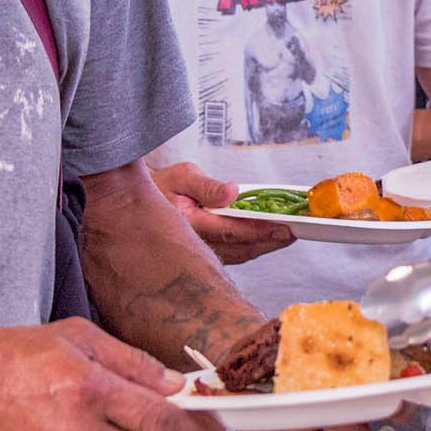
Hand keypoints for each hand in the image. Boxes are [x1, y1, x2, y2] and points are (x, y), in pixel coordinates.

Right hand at [151, 161, 295, 264]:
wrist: (136, 208)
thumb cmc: (160, 188)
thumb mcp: (181, 176)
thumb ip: (207, 186)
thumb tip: (233, 192)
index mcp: (190, 223)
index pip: (231, 230)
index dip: (260, 231)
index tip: (284, 228)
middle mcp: (195, 243)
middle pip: (241, 248)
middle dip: (269, 242)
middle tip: (294, 234)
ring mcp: (199, 251)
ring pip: (239, 255)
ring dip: (264, 247)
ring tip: (287, 236)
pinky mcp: (204, 253)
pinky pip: (233, 254)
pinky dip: (252, 247)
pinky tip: (268, 240)